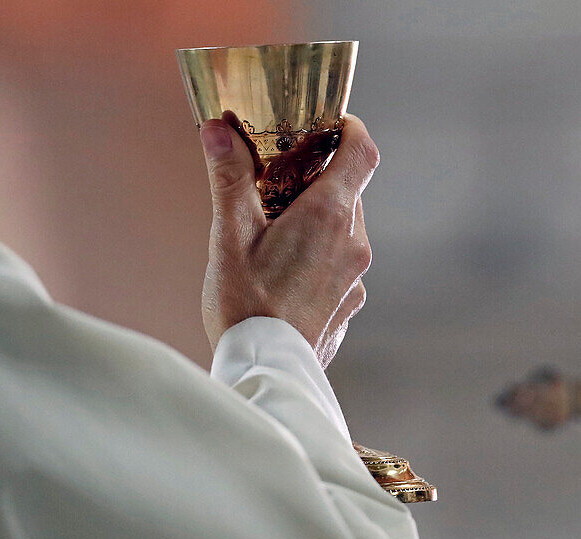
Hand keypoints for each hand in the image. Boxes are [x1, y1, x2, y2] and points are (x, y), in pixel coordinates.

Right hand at [198, 111, 377, 366]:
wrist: (266, 373)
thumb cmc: (245, 305)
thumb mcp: (229, 236)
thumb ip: (228, 178)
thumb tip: (218, 129)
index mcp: (328, 216)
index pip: (362, 152)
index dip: (351, 130)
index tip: (331, 124)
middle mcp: (354, 244)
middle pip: (350, 191)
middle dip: (319, 178)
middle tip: (278, 180)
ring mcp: (356, 278)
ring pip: (346, 230)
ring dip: (319, 221)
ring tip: (275, 233)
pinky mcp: (350, 306)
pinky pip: (342, 266)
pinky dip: (321, 256)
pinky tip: (285, 274)